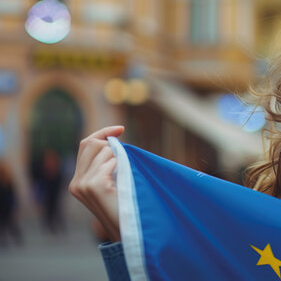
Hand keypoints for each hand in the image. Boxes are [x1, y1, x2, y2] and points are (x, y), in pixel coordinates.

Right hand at [69, 125, 123, 241]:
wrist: (128, 229)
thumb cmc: (126, 204)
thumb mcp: (113, 179)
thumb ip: (107, 162)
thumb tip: (113, 139)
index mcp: (78, 180)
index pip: (86, 144)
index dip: (103, 133)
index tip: (121, 129)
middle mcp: (75, 182)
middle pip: (92, 143)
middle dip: (112, 146)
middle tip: (125, 163)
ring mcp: (82, 185)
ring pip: (104, 151)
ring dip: (120, 159)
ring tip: (124, 178)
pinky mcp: (93, 187)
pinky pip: (110, 162)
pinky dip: (120, 166)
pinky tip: (122, 181)